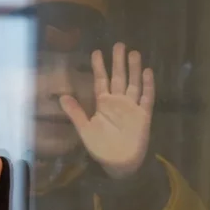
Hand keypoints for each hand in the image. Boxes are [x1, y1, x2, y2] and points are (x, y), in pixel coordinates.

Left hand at [60, 42, 155, 178]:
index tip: (97, 52)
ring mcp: (132, 107)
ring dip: (133, 69)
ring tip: (134, 53)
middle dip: (118, 61)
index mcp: (104, 104)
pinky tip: (148, 72)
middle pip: (119, 77)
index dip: (99, 67)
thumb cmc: (101, 148)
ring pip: (133, 83)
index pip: (101, 80)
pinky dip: (148, 85)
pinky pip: (146, 97)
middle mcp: (118, 102)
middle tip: (119, 44)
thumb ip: (75, 112)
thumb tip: (61, 97)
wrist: (118, 164)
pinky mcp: (143, 115)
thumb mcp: (85, 129)